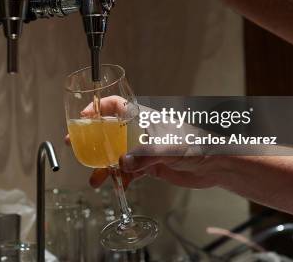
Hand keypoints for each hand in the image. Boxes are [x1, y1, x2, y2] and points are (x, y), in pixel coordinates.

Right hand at [65, 95, 221, 189]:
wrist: (216, 164)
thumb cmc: (197, 144)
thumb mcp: (167, 148)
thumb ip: (143, 156)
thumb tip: (122, 164)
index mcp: (143, 117)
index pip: (115, 105)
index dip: (98, 108)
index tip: (83, 117)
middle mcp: (141, 131)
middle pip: (110, 132)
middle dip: (92, 141)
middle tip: (76, 147)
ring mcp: (144, 148)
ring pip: (117, 155)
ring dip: (105, 166)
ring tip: (95, 179)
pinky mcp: (150, 165)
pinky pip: (128, 171)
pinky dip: (121, 179)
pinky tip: (118, 187)